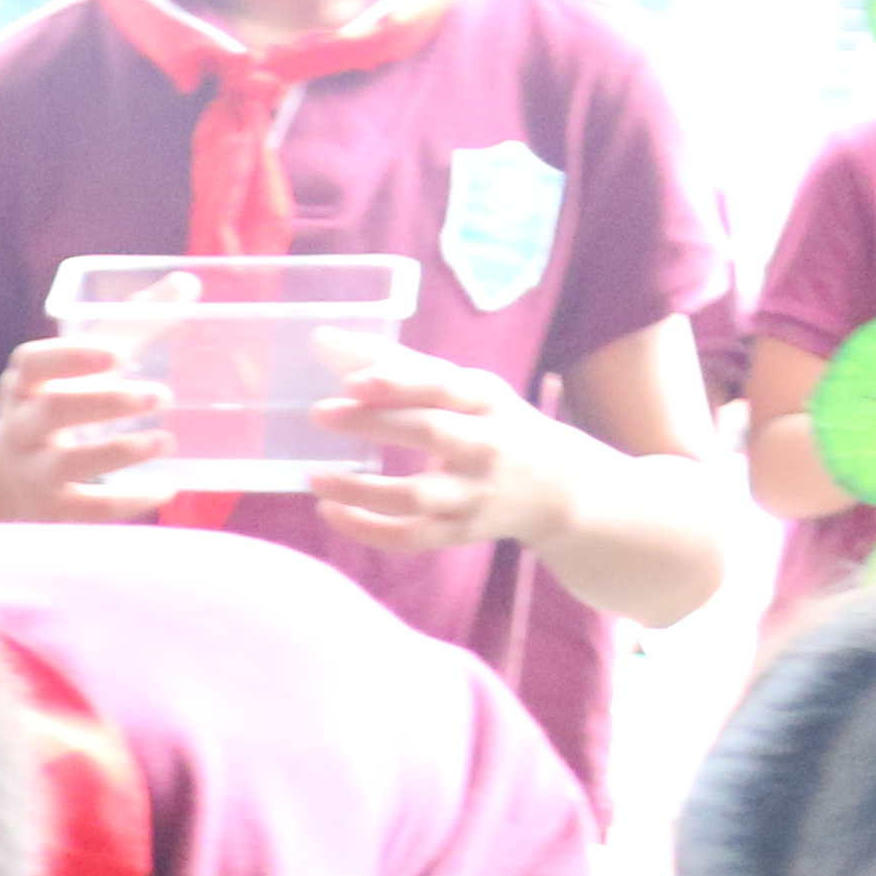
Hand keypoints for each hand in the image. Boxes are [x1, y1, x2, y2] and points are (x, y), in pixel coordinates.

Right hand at [0, 332, 168, 525]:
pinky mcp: (49, 509)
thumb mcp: (72, 368)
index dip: (71, 358)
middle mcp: (20, 427)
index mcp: (25, 385)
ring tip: (165, 441)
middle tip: (160, 395)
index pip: (34, 364)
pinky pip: (87, 509)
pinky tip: (165, 488)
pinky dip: (128, 501)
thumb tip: (188, 283)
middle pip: (53, 412)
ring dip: (119, 452)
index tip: (115, 355)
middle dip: (106, 402)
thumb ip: (128, 326)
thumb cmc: (48, 407)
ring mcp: (32, 472)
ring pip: (67, 464)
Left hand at [307, 347, 567, 561]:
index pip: (443, 387)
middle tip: (321, 413)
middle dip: (374, 424)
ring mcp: (474, 493)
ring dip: (360, 490)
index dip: (398, 384)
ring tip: (315, 478)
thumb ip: (399, 366)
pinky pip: (410, 536)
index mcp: (487, 399)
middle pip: (430, 433)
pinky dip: (367, 529)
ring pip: (415, 496)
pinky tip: (330, 512)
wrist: (560, 488)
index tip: (351, 381)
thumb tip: (323, 339)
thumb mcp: (465, 389)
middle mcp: (486, 446)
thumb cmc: (495, 424)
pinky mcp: (461, 532)